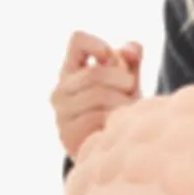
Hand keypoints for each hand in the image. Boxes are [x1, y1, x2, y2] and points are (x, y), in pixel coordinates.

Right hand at [50, 31, 142, 159]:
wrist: (104, 154)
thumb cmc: (116, 112)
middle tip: (132, 90)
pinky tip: (120, 126)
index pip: (78, 40)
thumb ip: (130, 62)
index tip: (111, 57)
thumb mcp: (125, 84)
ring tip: (131, 111)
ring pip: (99, 95)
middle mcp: (60, 90)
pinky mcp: (68, 134)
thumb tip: (133, 48)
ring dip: (123, 102)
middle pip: (95, 72)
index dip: (98, 43)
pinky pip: (98, 118)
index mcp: (72, 71)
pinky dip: (116, 120)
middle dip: (122, 80)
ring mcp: (61, 113)